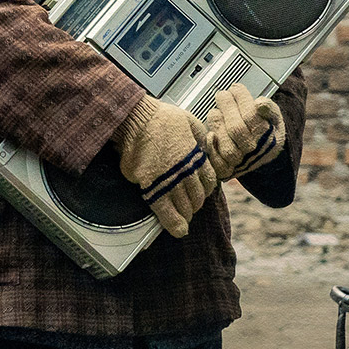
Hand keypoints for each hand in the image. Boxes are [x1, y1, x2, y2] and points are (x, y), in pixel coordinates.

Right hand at [112, 96, 217, 237]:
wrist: (138, 120)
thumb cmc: (161, 117)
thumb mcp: (190, 121)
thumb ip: (198, 135)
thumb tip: (203, 143)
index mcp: (196, 156)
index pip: (210, 181)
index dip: (207, 190)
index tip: (203, 193)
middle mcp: (187, 171)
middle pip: (198, 196)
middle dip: (196, 204)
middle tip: (191, 207)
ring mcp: (170, 181)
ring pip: (185, 205)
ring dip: (186, 214)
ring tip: (184, 219)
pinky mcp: (153, 187)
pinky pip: (165, 210)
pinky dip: (172, 223)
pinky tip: (178, 231)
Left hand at [205, 83, 284, 181]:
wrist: (263, 157)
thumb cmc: (267, 133)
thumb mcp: (275, 118)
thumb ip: (270, 109)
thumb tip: (260, 103)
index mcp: (268, 138)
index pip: (251, 116)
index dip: (241, 100)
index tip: (236, 88)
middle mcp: (254, 152)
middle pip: (236, 129)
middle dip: (227, 107)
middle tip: (222, 95)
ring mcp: (240, 162)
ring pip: (226, 146)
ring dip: (217, 124)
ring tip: (216, 111)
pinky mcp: (226, 169)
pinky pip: (217, 163)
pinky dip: (211, 147)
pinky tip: (210, 133)